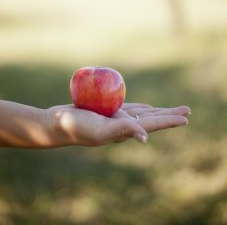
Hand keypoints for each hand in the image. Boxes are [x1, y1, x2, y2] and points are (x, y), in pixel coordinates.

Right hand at [46, 103, 190, 146]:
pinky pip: (127, 107)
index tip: (186, 117)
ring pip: (141, 112)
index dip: (169, 120)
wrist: (56, 124)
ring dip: (157, 111)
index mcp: (123, 130)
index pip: (152, 124)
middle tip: (187, 110)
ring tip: (169, 110)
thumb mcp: (99, 129)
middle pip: (151, 118)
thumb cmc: (75, 127)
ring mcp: (113, 117)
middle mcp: (121, 125)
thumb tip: (145, 137)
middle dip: (169, 115)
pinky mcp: (105, 110)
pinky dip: (139, 107)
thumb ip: (122, 130)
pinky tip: (145, 107)